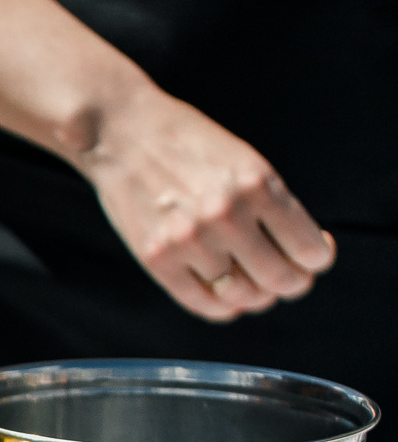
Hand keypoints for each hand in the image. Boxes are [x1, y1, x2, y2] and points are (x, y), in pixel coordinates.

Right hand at [77, 85, 333, 321]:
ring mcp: (188, 241)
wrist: (123, 135)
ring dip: (253, 295)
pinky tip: (225, 294)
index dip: (316, 261)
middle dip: (291, 284)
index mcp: (257, 185)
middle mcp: (225, 215)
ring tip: (250, 283)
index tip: (311, 260)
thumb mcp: (244, 162)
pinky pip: (203, 304)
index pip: (308, 250)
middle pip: (280, 279)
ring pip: (242, 296)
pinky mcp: (156, 259)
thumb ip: (272, 205)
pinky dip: (222, 307)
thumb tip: (299, 257)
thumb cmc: (190, 146)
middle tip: (286, 281)